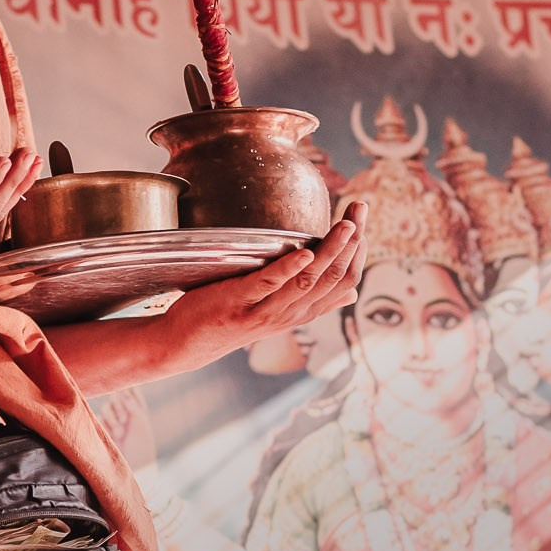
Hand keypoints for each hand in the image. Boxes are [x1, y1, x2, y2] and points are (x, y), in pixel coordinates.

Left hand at [153, 205, 365, 368]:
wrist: (187, 342)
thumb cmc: (233, 318)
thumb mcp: (278, 311)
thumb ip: (313, 300)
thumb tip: (352, 292)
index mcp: (303, 312)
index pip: (344, 281)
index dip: (358, 251)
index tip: (362, 220)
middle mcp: (291, 314)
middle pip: (332, 277)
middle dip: (351, 241)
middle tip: (360, 208)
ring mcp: (266, 311)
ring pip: (308, 280)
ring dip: (330, 250)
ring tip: (345, 225)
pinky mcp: (240, 303)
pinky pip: (269, 284)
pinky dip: (290, 268)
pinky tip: (305, 251)